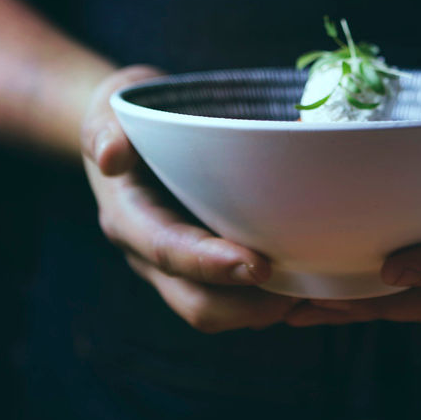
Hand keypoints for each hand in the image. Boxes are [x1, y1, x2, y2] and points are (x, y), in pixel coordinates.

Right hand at [81, 66, 297, 331]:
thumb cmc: (129, 112)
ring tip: (314, 291)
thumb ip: (106, 129)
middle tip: (303, 290)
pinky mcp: (201, 269)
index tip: (261, 265)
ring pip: (219, 312)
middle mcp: (149, 254)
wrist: (125, 130)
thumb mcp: (112, 108)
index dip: (213, 265)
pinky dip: (267, 300)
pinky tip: (307, 281)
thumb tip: (110, 156)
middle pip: (196, 304)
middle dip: (248, 305)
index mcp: (129, 218)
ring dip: (264, 310)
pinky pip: (234, 301)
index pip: (170, 252)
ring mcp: (176, 268)